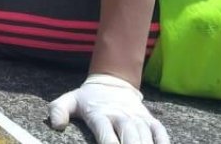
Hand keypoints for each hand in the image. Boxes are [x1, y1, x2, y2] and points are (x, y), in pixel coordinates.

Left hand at [48, 74, 168, 143]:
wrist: (112, 82)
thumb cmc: (88, 98)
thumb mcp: (70, 100)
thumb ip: (58, 109)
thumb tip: (56, 125)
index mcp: (100, 114)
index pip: (105, 132)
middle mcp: (120, 116)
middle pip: (129, 136)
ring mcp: (136, 117)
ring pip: (145, 135)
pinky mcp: (148, 119)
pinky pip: (160, 131)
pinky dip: (163, 142)